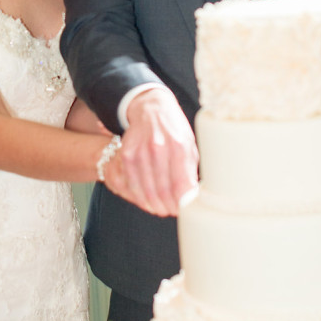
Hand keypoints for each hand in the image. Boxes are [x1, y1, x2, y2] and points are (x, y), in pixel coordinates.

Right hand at [105, 88, 198, 215]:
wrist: (151, 109)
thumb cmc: (174, 129)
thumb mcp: (189, 144)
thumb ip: (190, 170)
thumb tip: (192, 197)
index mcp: (179, 146)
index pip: (181, 185)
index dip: (181, 204)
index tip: (183, 211)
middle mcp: (159, 148)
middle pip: (163, 191)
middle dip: (168, 207)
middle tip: (171, 212)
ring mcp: (141, 151)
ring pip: (146, 190)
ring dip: (154, 205)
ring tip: (160, 209)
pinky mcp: (127, 155)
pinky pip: (132, 183)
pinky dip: (139, 196)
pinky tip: (146, 200)